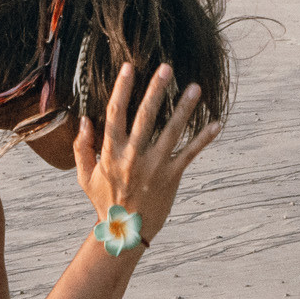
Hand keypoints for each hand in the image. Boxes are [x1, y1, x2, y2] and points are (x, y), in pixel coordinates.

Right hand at [72, 62, 221, 244]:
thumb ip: (82, 148)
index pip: (114, 115)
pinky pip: (190, 153)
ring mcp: (153, 166)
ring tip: (195, 88)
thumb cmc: (104, 201)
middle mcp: (132, 156)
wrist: (124, 230)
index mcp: (110, 153)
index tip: (130, 68)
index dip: (122, 90)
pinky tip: (217, 123)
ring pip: (171, 131)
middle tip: (167, 69)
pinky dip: (204, 139)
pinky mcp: (171, 176)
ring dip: (184, 108)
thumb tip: (83, 120)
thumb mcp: (84, 177)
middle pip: (145, 117)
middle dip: (156, 91)